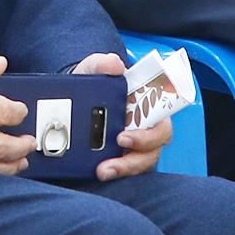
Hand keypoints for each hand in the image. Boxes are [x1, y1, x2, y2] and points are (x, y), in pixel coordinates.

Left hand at [68, 53, 165, 180]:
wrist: (72, 96)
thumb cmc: (92, 81)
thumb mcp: (94, 68)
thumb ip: (103, 63)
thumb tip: (115, 65)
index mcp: (145, 107)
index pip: (162, 124)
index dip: (153, 133)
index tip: (128, 135)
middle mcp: (143, 128)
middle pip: (153, 148)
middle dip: (137, 154)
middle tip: (117, 148)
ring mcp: (131, 145)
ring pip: (139, 163)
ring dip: (124, 168)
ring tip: (103, 170)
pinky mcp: (117, 156)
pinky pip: (122, 169)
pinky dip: (112, 172)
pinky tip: (96, 171)